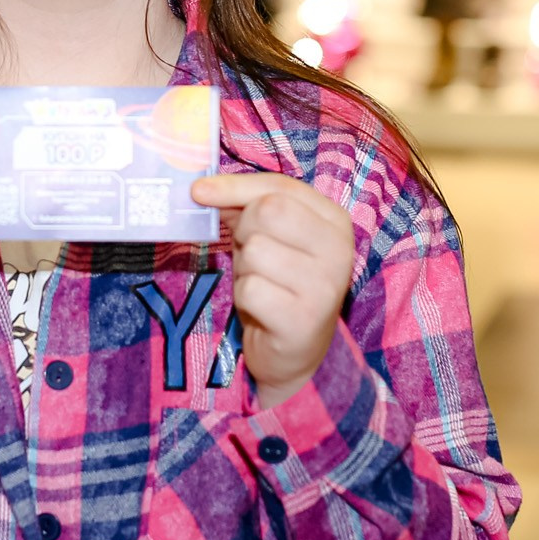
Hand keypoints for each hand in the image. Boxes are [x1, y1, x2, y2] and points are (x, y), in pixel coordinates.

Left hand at [192, 172, 356, 408]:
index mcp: (334, 220)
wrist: (294, 353)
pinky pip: (250, 289)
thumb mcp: (267, 237)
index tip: (199, 190)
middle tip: (250, 256)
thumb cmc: (279, 285)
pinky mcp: (304, 319)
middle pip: (268, 211)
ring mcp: (325, 285)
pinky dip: (244, 298)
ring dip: (244, 269)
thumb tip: (202, 188)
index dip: (235, 186)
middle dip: (243, 231)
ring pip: (255, 250)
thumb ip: (244, 207)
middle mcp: (339, 249)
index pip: (280, 186)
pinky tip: (261, 308)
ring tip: (260, 285)